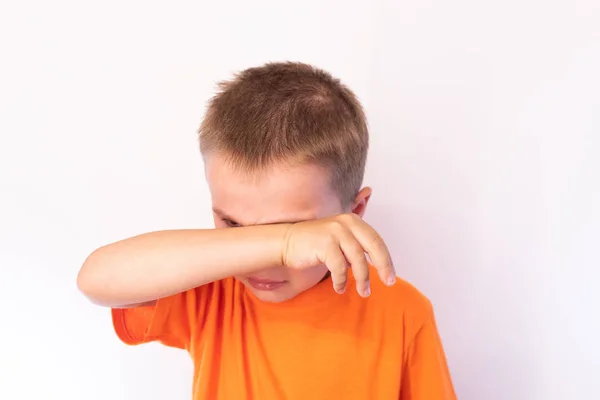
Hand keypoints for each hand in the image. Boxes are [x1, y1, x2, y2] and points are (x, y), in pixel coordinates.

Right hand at [281, 213, 395, 296]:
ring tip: (364, 292)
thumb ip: (356, 245)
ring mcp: (335, 232)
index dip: (386, 259)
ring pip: (358, 260)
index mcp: (353, 221)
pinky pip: (340, 268)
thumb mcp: (339, 240)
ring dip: (363, 279)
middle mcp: (346, 222)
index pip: (376, 240)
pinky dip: (342, 280)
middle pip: (373, 246)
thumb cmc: (314, 245)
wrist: (286, 242)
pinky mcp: (325, 244)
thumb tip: (378, 264)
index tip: (391, 276)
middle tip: (389, 283)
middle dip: (383, 267)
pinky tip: (340, 288)